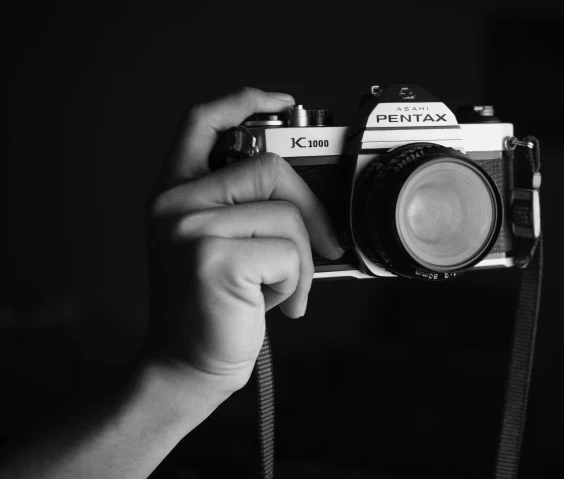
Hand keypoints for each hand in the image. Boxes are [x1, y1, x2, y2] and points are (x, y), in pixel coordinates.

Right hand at [146, 87, 343, 395]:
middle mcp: (174, 204)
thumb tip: (310, 195)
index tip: (280, 101)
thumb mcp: (221, 247)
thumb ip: (246, 210)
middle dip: (311, 210)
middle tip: (322, 250)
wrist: (185, 368)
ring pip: (287, 214)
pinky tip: (272, 306)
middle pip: (269, 167)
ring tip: (279, 291)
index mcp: (175, 194)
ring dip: (303, 261)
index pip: (201, 123)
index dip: (243, 101)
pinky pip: (289, 251)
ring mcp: (189, 228)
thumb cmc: (212, 310)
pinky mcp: (213, 257)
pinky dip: (296, 283)